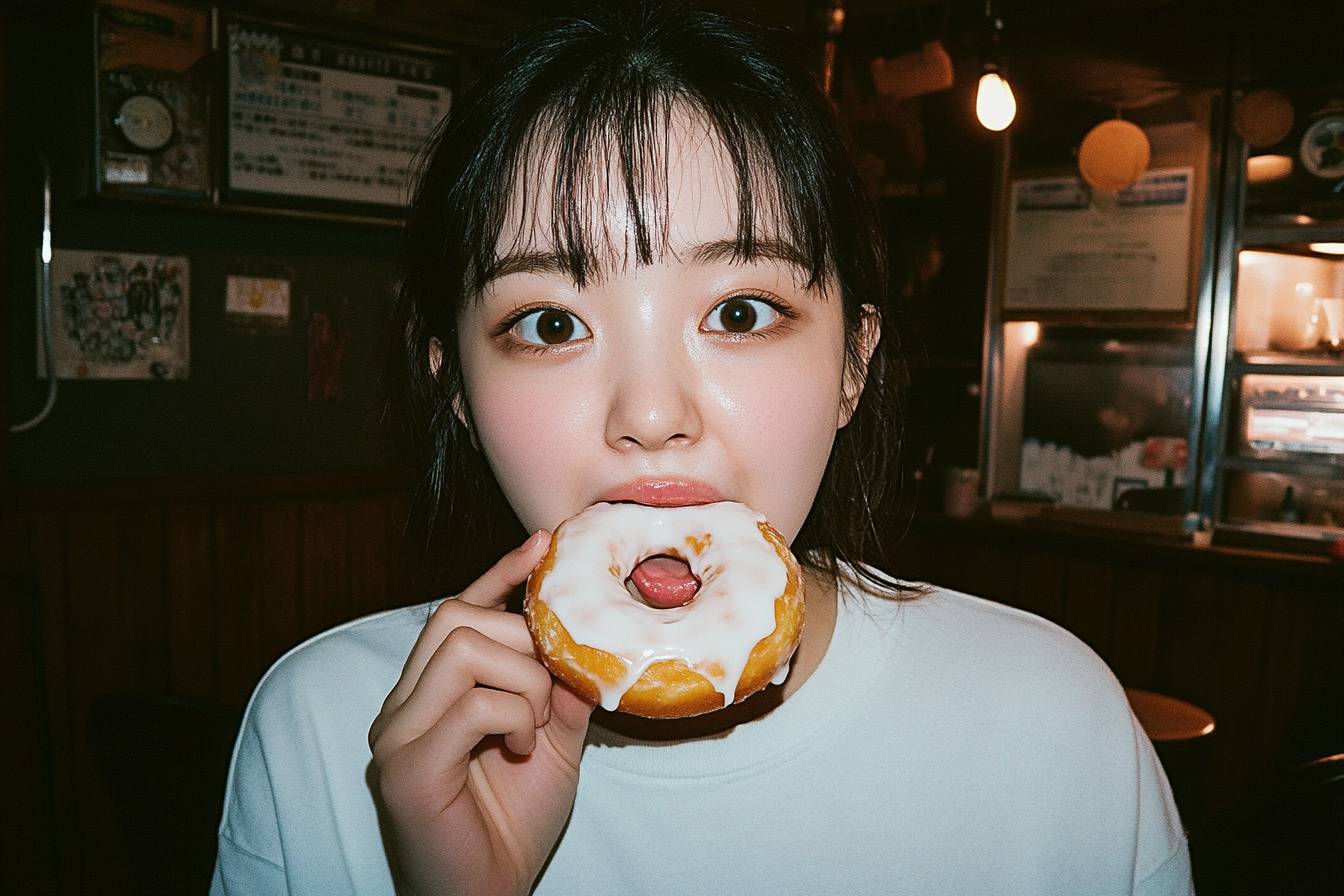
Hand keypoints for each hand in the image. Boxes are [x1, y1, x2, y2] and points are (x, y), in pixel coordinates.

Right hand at [368, 531, 593, 895]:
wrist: (489, 895)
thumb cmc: (513, 823)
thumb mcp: (552, 742)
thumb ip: (561, 689)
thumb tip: (587, 639)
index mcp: (429, 694)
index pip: (457, 611)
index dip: (499, 574)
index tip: (545, 546)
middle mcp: (401, 706)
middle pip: (456, 617)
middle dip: (521, 640)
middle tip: (550, 694)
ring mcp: (396, 733)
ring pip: (463, 648)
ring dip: (522, 680)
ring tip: (535, 727)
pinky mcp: (405, 767)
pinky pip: (469, 704)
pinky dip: (513, 716)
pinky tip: (521, 751)